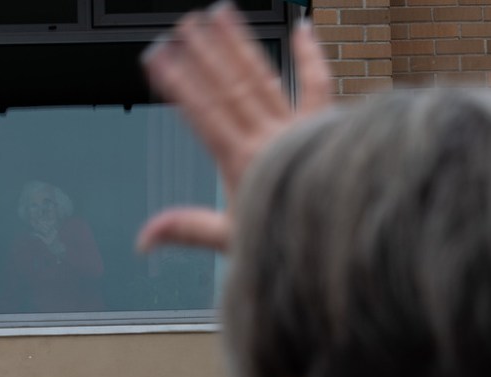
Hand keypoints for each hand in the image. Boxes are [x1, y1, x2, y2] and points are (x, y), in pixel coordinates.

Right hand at [137, 2, 331, 252]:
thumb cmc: (295, 239)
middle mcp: (268, 137)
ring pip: (263, 78)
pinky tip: (301, 27)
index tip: (158, 58)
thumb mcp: (234, 241)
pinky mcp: (324, 124)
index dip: (178, 83)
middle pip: (229, 87)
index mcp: (243, 162)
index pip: (203, 113)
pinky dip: (311, 56)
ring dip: (240, 45)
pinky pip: (319, 83)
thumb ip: (189, 230)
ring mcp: (297, 126)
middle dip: (204, 53)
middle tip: (184, 25)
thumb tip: (144, 238)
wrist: (347, 231)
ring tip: (221, 14)